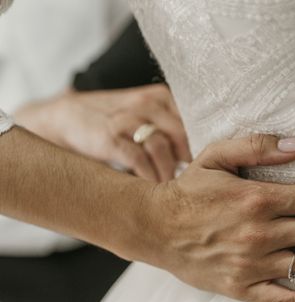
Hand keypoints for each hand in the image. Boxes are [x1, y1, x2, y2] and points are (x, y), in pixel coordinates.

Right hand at [15, 84, 190, 181]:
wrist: (65, 118)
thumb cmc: (117, 123)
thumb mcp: (147, 116)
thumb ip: (173, 130)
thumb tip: (206, 158)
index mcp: (161, 97)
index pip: (194, 120)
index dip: (204, 145)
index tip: (208, 165)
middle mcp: (145, 104)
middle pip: (182, 134)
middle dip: (190, 162)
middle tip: (194, 182)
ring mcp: (126, 120)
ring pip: (161, 147)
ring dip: (169, 173)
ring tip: (173, 189)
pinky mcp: (109, 138)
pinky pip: (138, 160)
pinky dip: (149, 177)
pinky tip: (153, 187)